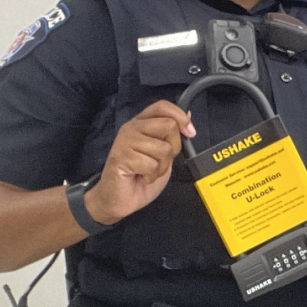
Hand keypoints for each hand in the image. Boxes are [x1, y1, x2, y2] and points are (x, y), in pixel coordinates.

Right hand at [84, 101, 194, 224]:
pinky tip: (140, 177)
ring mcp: (125, 141)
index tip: (189, 132)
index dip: (180, 117)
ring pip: (163, 148)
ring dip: (161, 167)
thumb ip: (172, 135)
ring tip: (148, 171)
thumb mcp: (163, 154)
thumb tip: (187, 115)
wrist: (117, 200)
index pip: (162, 106)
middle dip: (173, 148)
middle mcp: (132, 128)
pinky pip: (151, 165)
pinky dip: (151, 176)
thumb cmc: (138, 177)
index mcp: (141, 123)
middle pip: (169, 125)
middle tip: (159, 161)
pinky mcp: (121, 157)